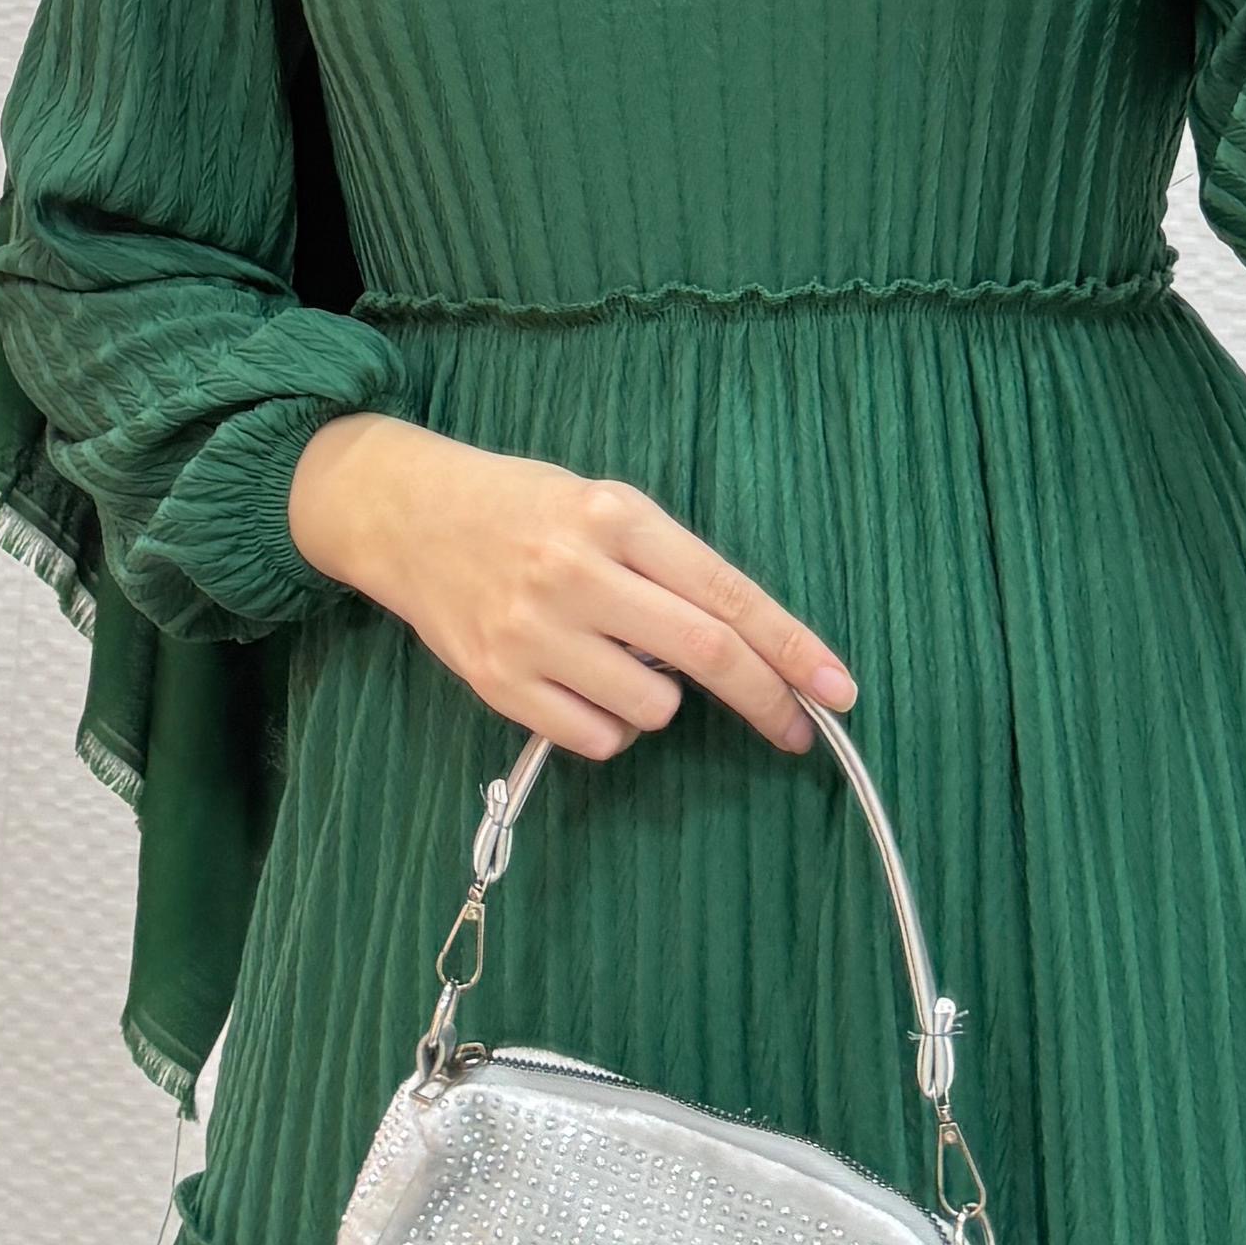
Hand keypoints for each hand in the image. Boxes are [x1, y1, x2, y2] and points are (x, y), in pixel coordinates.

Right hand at [287, 410, 855, 763]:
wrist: (407, 515)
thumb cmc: (524, 509)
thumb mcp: (605, 506)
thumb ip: (670, 566)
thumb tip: (749, 649)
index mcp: (615, 517)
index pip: (726, 593)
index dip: (792, 648)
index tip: (839, 690)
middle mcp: (576, 573)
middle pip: (705, 655)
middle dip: (766, 700)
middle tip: (795, 727)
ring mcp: (532, 633)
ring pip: (652, 709)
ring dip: (658, 699)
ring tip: (615, 656)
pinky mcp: (498, 682)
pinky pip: (596, 738)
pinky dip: (607, 725)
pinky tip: (577, 681)